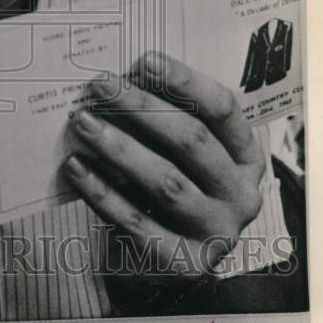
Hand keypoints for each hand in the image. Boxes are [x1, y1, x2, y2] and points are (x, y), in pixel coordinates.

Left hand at [63, 52, 265, 280]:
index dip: (184, 81)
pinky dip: (102, 192)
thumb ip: (162, 121)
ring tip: (83, 121)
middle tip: (101, 85)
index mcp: (246, 158)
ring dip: (120, 147)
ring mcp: (216, 233)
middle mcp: (240, 195)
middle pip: (192, 141)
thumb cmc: (172, 187)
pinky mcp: (182, 263)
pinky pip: (136, 222)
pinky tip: (76, 166)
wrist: (169, 260)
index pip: (223, 109)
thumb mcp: (180, 154)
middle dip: (142, 108)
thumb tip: (117, 80)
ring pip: (166, 181)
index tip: (143, 59)